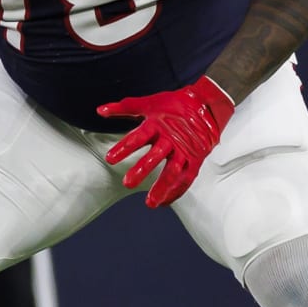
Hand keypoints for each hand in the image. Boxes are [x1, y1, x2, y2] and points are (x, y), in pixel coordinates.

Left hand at [97, 76, 234, 208]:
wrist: (206, 105)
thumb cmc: (175, 104)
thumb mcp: (149, 103)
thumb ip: (124, 108)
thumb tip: (100, 110)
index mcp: (158, 124)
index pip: (138, 137)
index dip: (124, 148)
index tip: (110, 158)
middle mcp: (171, 139)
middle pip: (155, 156)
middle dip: (141, 170)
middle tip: (128, 183)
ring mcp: (185, 150)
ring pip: (173, 171)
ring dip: (162, 187)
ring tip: (150, 202)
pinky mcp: (196, 159)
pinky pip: (187, 178)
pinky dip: (176, 191)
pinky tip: (165, 202)